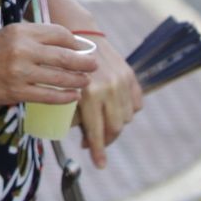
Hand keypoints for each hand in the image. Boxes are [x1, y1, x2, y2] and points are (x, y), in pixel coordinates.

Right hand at [0, 22, 96, 106]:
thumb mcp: (4, 35)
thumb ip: (30, 37)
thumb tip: (60, 42)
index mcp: (19, 30)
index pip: (59, 33)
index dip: (75, 42)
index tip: (82, 48)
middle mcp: (22, 49)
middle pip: (65, 55)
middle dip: (85, 62)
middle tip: (94, 65)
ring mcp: (20, 72)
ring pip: (61, 77)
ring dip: (78, 80)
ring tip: (86, 81)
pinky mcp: (17, 92)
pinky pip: (50, 95)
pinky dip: (65, 97)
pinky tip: (73, 96)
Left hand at [75, 39, 142, 168]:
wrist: (81, 35)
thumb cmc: (66, 65)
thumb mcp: (64, 89)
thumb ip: (72, 112)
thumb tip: (79, 136)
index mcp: (90, 93)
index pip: (97, 131)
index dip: (98, 150)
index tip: (100, 165)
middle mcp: (109, 88)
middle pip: (115, 127)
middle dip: (106, 139)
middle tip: (95, 142)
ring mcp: (122, 82)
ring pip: (127, 118)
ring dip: (116, 125)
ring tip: (102, 123)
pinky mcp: (131, 76)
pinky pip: (136, 104)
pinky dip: (128, 110)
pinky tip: (116, 108)